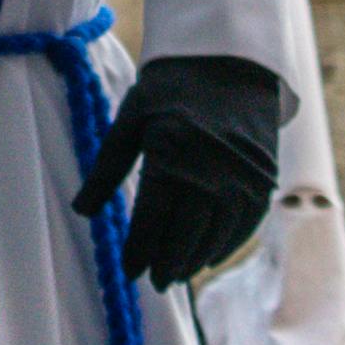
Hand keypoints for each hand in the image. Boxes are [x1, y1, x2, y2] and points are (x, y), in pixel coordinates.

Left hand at [71, 54, 288, 289]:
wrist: (232, 61)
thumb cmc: (172, 88)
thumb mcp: (130, 119)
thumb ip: (106, 168)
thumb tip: (81, 212)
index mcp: (170, 155)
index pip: (151, 221)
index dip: (139, 251)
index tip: (129, 272)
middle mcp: (210, 172)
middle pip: (184, 236)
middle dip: (166, 264)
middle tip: (154, 282)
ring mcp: (241, 179)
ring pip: (215, 236)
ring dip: (195, 260)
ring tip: (176, 274)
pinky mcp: (262, 179)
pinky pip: (244, 226)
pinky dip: (225, 245)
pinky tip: (208, 256)